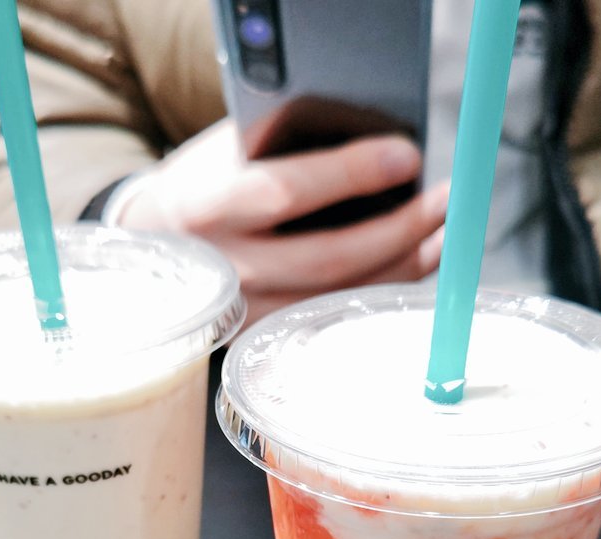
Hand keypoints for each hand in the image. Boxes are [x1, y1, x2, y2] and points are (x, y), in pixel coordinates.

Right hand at [109, 119, 448, 323]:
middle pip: (328, 259)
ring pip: (340, 297)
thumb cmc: (204, 185)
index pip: (286, 191)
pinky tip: (412, 266)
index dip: (350, 175)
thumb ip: (284, 146)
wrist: (156, 244)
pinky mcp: (267, 335)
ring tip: (442, 234)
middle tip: (444, 202)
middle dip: (398, 230)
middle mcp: (228, 268)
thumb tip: (374, 141)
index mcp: (208, 208)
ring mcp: (248, 311)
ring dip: (403, 267)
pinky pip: (337, 315)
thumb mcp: (227, 151)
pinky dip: (381, 291)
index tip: (409, 155)